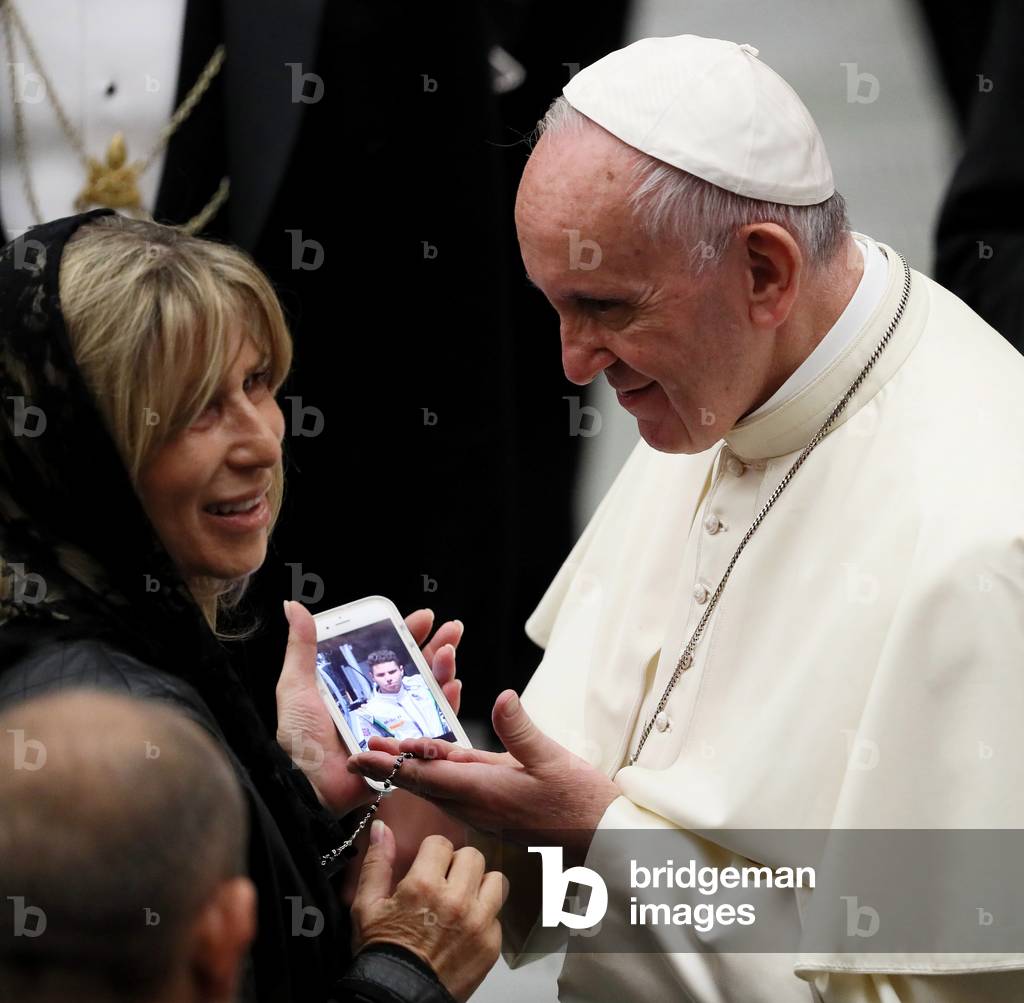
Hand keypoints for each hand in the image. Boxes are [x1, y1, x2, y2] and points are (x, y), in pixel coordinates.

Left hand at [275, 602, 463, 816]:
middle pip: (418, 670)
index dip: (409, 634)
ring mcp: (396, 726)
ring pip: (430, 694)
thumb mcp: (296, 686)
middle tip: (453, 629)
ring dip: (444, 671)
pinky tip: (452, 688)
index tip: (425, 617)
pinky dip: (447, 707)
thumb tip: (292, 605)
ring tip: (449, 655)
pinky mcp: (406, 749)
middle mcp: (381, 703)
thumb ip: (301, 646)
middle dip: (439, 646)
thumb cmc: (298, 739)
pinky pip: (433, 728)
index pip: (390, 654)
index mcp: (359, 686)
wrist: (306, 786)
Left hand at [349, 690, 619, 861]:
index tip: (360, 755)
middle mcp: (477, 805)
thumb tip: (501, 695)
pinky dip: (437, 775)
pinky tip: (433, 764)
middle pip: (423, 783)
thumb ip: (521, 729)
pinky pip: (457, 791)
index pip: (425, 775)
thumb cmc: (579, 801)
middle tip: (358, 752)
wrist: (602, 838)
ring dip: (410, 771)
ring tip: (386, 754)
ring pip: (438, 787)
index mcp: (483, 790)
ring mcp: (485, 811)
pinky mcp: (495, 811)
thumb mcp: (552, 758)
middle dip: (389, 766)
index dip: (390, 763)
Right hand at [351, 821, 506, 1002]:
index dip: (432, 854)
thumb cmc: (382, 954)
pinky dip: (484, 918)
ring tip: (462, 899)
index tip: (427, 867)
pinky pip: (498, 915)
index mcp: (424, 886)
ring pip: (496, 880)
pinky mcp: (491, 945)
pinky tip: (464, 928)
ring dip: (479, 886)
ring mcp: (478, 923)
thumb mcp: (366, 906)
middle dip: (457, 865)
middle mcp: (456, 901)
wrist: (398, 998)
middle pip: (473, 856)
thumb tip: (382, 827)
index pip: (442, 843)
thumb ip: (377, 863)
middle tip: (444, 882)